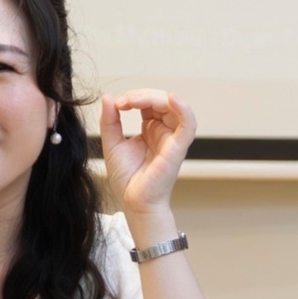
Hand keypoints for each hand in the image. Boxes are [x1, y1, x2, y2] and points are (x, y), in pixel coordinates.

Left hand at [101, 89, 196, 216]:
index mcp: (151, 129)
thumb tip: (109, 97)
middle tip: (123, 102)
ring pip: (174, 106)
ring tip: (134, 101)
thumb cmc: (127, 179)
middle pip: (161, 101)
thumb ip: (110, 121)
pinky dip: (183, 108)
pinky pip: (189, 123)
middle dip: (142, 95)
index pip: (149, 103)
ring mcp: (173, 138)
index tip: (117, 104)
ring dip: (154, 97)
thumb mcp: (112, 144)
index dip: (135, 97)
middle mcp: (164, 132)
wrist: (133, 203)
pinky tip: (171, 99)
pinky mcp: (178, 147)